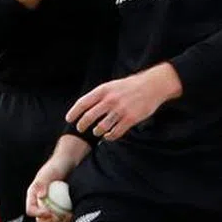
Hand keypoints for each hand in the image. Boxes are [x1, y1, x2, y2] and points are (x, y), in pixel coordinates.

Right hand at [25, 136, 89, 221]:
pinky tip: (70, 214)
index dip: (39, 214)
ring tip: (67, 215)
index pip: (30, 210)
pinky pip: (60, 219)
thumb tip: (40, 195)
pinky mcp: (60, 207)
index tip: (49, 212)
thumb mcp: (48, 173)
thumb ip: (42, 183)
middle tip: (59, 216)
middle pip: (39, 220)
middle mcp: (40, 202)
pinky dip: (65, 219)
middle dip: (49, 221)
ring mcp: (50, 205)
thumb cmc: (57, 165)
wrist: (70, 162)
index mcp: (33, 194)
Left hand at [66, 63, 181, 140]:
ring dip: (97, 131)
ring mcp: (120, 110)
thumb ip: (100, 95)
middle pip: (89, 117)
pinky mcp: (130, 119)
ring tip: (96, 131)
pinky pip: (115, 133)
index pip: (83, 103)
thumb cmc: (131, 85)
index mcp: (104, 90)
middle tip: (80, 129)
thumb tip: (86, 106)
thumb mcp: (112, 85)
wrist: (152, 85)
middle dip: (82, 124)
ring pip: (101, 127)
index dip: (74, 112)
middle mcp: (110, 100)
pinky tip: (108, 136)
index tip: (69, 119)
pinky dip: (109, 136)